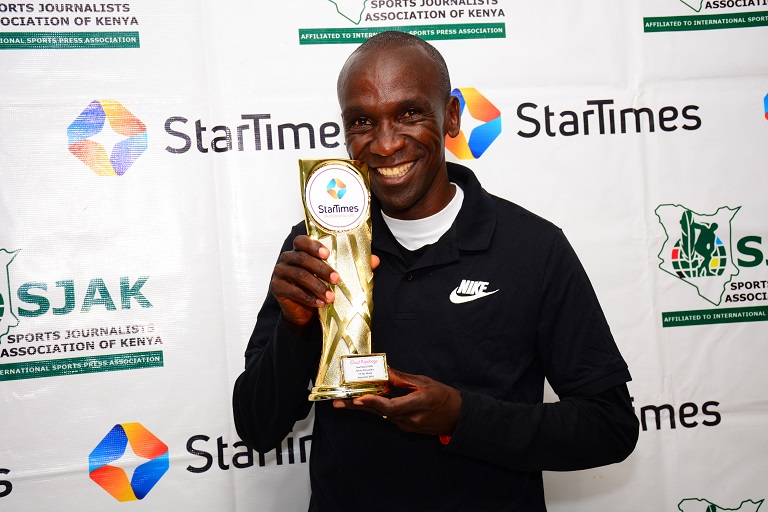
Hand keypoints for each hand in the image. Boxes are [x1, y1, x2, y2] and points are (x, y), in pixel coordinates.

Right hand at [270, 235, 378, 336]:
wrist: (305, 312)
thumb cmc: (319, 288)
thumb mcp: (336, 276)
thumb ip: (353, 266)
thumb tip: (374, 260)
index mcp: (300, 250)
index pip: (302, 241)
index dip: (313, 245)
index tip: (327, 253)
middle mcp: (288, 258)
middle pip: (302, 258)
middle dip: (321, 269)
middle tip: (337, 279)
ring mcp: (280, 273)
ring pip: (298, 275)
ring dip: (316, 286)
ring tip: (331, 296)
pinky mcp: (277, 288)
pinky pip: (292, 291)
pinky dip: (308, 298)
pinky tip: (320, 303)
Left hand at [333, 368, 461, 435]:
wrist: (458, 417)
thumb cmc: (444, 397)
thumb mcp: (425, 382)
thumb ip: (402, 379)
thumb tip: (385, 371)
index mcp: (417, 405)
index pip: (390, 406)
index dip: (373, 403)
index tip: (358, 398)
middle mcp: (409, 418)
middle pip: (379, 412)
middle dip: (357, 406)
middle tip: (338, 402)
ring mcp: (407, 425)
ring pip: (381, 414)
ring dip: (365, 406)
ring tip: (345, 399)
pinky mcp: (405, 426)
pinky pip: (387, 416)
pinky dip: (376, 407)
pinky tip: (366, 400)